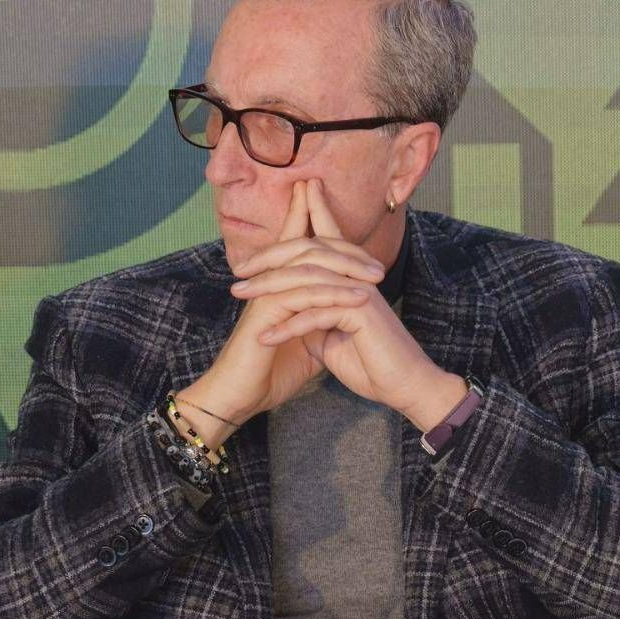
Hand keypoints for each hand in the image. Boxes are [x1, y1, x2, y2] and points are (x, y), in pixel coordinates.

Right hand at [179, 180, 384, 443]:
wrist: (240, 398)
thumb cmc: (270, 372)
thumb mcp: (306, 343)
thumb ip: (321, 323)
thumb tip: (344, 318)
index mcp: (277, 286)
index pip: (297, 246)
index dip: (316, 222)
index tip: (348, 220)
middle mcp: (270, 283)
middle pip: (307, 246)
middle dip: (344, 247)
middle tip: (378, 263)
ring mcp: (266, 293)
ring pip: (309, 265)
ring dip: (348, 269)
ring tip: (378, 278)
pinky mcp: (266, 310)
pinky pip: (306, 293)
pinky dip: (336, 294)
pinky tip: (361, 298)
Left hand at [230, 178, 451, 423]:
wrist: (402, 387)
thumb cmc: (369, 363)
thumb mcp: (329, 336)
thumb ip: (312, 316)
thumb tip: (290, 312)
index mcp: (349, 276)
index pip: (319, 244)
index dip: (290, 233)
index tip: (255, 247)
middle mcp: (355, 275)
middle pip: (307, 251)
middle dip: (269, 257)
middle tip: (238, 269)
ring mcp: (359, 290)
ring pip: (306, 278)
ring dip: (269, 288)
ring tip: (239, 296)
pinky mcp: (360, 312)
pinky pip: (315, 313)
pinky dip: (287, 326)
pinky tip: (264, 337)